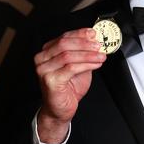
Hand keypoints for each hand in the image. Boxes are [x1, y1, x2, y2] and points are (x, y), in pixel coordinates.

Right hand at [34, 28, 105, 143]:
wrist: (60, 109)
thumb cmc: (68, 88)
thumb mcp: (78, 65)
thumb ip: (84, 53)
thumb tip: (95, 40)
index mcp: (48, 51)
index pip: (64, 36)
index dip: (80, 34)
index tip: (94, 33)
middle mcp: (42, 58)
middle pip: (65, 43)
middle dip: (85, 43)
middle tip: (99, 46)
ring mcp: (44, 69)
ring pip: (68, 55)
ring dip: (88, 55)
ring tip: (101, 56)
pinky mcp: (49, 80)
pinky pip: (71, 68)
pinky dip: (86, 64)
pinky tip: (96, 65)